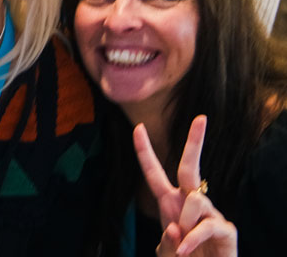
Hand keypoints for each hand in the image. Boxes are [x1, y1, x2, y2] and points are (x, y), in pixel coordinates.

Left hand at [133, 117, 236, 256]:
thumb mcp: (168, 252)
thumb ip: (166, 241)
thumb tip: (174, 227)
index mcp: (170, 203)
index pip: (154, 173)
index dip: (145, 152)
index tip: (138, 127)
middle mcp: (190, 202)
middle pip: (190, 168)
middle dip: (195, 143)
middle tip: (201, 118)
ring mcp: (210, 214)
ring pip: (195, 200)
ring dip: (185, 221)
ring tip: (183, 244)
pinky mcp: (225, 229)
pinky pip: (206, 226)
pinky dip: (192, 239)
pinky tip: (186, 250)